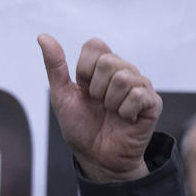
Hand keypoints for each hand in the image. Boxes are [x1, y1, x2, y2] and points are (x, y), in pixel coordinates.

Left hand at [38, 34, 159, 181]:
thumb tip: (43, 36)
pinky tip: (125, 119)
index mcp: (102, 68)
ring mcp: (140, 86)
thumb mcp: (62, 96)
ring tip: (111, 113)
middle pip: (108, 61)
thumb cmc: (81, 128)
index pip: (95, 45)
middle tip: (98, 105)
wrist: (97, 158)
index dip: (84, 69)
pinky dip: (125, 111)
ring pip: (123, 78)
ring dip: (110, 102)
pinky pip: (138, 95)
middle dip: (95, 89)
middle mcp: (123, 72)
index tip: (83, 89)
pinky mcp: (152, 103)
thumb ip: (55, 66)